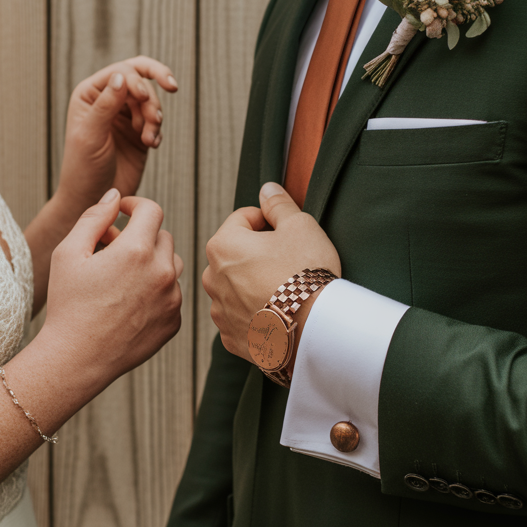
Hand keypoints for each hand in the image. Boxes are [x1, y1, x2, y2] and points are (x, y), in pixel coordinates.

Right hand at [42, 189, 183, 394]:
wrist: (76, 359)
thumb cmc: (68, 304)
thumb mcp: (69, 253)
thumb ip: (94, 217)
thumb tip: (114, 196)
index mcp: (137, 250)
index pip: (151, 210)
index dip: (134, 205)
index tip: (121, 212)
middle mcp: (162, 272)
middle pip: (163, 236)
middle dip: (140, 235)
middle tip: (112, 249)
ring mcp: (171, 299)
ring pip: (171, 264)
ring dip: (151, 262)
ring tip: (122, 276)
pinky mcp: (173, 322)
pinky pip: (172, 294)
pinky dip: (156, 291)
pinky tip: (128, 302)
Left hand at [57, 57, 178, 213]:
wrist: (93, 200)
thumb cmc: (83, 168)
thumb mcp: (91, 134)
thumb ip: (106, 104)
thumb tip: (121, 75)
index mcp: (90, 94)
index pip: (122, 72)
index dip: (137, 80)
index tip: (143, 98)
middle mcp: (108, 100)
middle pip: (141, 81)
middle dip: (151, 99)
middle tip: (156, 116)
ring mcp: (124, 117)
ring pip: (151, 102)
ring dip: (154, 118)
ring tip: (149, 139)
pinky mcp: (139, 133)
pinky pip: (156, 122)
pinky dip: (157, 132)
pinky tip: (151, 146)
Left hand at [203, 182, 340, 361]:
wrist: (314, 329)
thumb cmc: (306, 274)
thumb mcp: (299, 225)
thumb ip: (278, 204)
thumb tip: (267, 190)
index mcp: (222, 245)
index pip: (242, 219)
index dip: (267, 221)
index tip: (285, 233)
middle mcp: (211, 278)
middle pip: (235, 255)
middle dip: (256, 254)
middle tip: (287, 262)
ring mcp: (219, 310)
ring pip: (235, 287)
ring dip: (253, 284)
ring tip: (283, 291)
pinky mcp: (231, 337)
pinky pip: (240, 317)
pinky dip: (255, 313)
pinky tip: (277, 313)